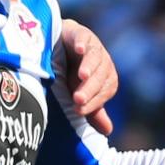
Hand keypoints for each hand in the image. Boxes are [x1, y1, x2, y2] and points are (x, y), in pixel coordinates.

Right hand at [57, 20, 118, 135]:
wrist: (57, 45)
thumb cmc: (69, 74)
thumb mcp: (78, 94)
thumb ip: (92, 110)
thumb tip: (107, 131)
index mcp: (106, 79)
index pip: (105, 91)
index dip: (94, 102)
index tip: (79, 111)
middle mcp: (103, 63)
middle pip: (101, 76)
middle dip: (90, 88)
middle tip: (77, 99)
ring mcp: (93, 47)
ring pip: (95, 57)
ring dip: (89, 66)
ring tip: (82, 76)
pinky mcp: (81, 33)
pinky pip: (84, 37)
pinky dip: (82, 43)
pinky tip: (79, 49)